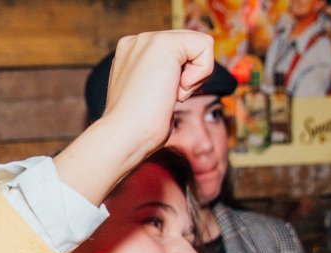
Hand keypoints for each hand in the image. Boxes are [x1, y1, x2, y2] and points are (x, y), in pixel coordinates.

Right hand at [55, 30, 213, 204]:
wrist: (125, 136)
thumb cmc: (139, 129)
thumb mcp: (152, 97)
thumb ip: (164, 80)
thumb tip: (185, 79)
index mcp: (132, 54)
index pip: (177, 52)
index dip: (181, 78)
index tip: (162, 98)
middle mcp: (138, 42)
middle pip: (190, 47)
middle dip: (189, 76)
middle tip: (166, 98)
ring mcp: (148, 39)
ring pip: (199, 45)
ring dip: (193, 78)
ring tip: (167, 94)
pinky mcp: (163, 42)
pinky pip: (205, 46)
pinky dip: (202, 72)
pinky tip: (177, 88)